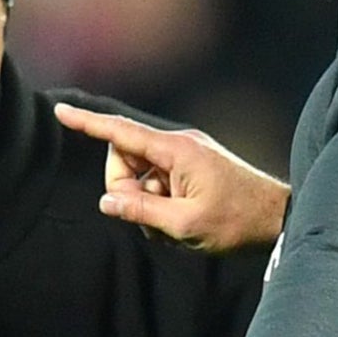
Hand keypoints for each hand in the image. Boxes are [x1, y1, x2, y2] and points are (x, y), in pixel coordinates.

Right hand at [54, 102, 288, 253]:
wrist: (276, 218)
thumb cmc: (235, 220)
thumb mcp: (184, 224)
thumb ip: (141, 211)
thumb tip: (107, 201)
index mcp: (176, 150)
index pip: (121, 132)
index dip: (88, 123)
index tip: (60, 111)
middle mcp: (179, 144)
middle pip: (125, 158)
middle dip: (126, 189)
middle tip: (152, 220)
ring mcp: (187, 154)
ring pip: (141, 174)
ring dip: (146, 202)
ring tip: (174, 225)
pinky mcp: (192, 166)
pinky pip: (159, 180)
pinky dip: (160, 202)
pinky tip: (182, 220)